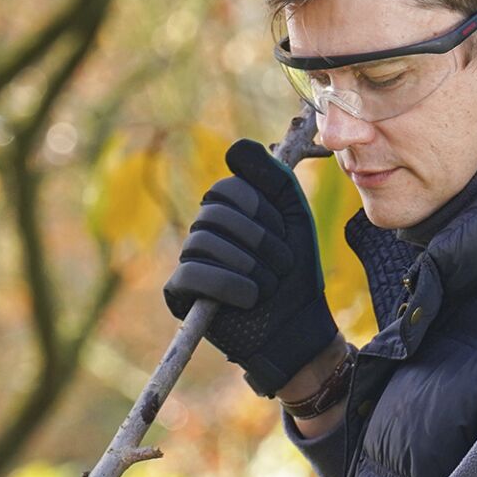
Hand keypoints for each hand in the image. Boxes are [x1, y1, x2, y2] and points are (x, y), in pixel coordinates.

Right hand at [162, 138, 338, 397]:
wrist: (296, 327)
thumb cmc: (295, 273)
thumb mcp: (293, 215)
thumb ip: (272, 176)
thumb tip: (234, 148)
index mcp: (226, 212)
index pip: (226, 189)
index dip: (259, 210)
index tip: (284, 234)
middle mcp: (203, 233)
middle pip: (213, 214)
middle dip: (257, 240)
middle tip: (280, 266)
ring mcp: (189, 262)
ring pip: (203, 243)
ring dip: (248, 267)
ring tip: (267, 287)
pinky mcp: (179, 295)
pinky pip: (191, 275)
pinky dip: (226, 285)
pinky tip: (249, 298)